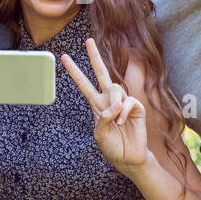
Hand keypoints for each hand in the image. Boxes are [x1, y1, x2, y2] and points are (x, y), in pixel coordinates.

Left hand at [61, 38, 148, 173]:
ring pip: (116, 88)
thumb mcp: (99, 135)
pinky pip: (128, 101)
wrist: (129, 158)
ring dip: (114, 105)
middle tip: (88, 41)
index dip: (74, 71)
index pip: (84, 84)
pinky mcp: (136, 107)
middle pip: (101, 73)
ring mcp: (123, 102)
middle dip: (95, 57)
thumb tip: (114, 106)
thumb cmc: (112, 147)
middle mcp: (109, 100)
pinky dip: (123, 112)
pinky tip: (123, 122)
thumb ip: (103, 119)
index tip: (64, 57)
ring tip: (116, 122)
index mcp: (96, 105)